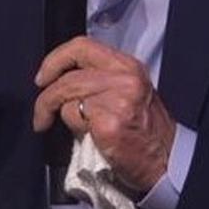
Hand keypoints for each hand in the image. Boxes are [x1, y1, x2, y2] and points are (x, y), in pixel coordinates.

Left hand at [33, 36, 174, 195]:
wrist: (167, 162)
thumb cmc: (146, 132)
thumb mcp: (130, 92)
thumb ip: (102, 79)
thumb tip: (63, 79)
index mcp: (128, 66)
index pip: (82, 46)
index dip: (56, 59)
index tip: (43, 76)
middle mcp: (125, 78)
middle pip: (69, 76)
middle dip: (46, 95)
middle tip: (41, 112)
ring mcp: (118, 99)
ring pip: (66, 96)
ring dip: (53, 112)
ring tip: (56, 125)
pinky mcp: (109, 123)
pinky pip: (72, 119)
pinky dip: (72, 129)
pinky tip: (85, 137)